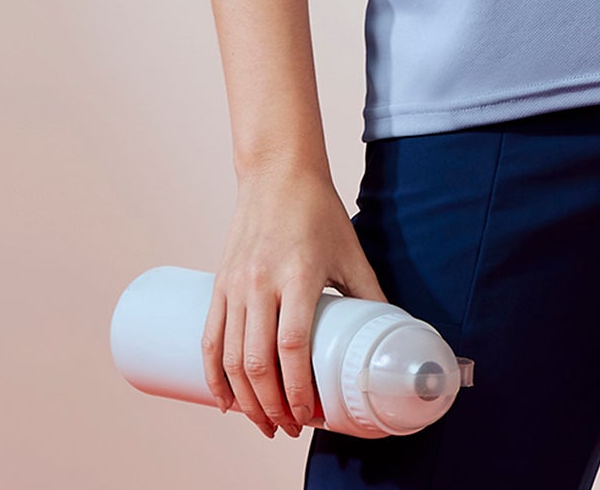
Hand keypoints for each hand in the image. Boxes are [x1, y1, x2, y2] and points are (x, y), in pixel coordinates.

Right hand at [202, 162, 390, 438]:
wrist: (277, 172)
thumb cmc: (318, 210)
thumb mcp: (350, 251)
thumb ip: (369, 293)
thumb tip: (389, 333)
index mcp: (299, 274)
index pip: (292, 346)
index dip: (298, 388)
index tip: (309, 415)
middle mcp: (262, 281)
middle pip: (258, 361)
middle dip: (272, 406)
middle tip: (288, 429)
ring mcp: (236, 284)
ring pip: (230, 358)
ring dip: (244, 400)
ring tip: (263, 423)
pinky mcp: (219, 284)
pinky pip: (209, 339)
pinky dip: (214, 376)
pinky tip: (226, 400)